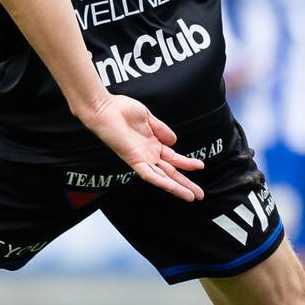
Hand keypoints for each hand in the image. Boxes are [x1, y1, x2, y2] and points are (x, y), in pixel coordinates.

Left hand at [79, 93, 205, 200]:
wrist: (104, 108)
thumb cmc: (121, 109)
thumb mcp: (148, 118)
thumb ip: (162, 130)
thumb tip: (175, 141)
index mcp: (152, 145)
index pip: (173, 159)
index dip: (187, 164)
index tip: (201, 166)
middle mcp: (148, 155)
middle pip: (171, 173)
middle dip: (186, 183)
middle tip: (200, 195)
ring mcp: (141, 159)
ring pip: (163, 178)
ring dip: (178, 188)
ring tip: (192, 197)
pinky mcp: (134, 160)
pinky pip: (149, 174)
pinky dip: (162, 182)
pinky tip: (173, 189)